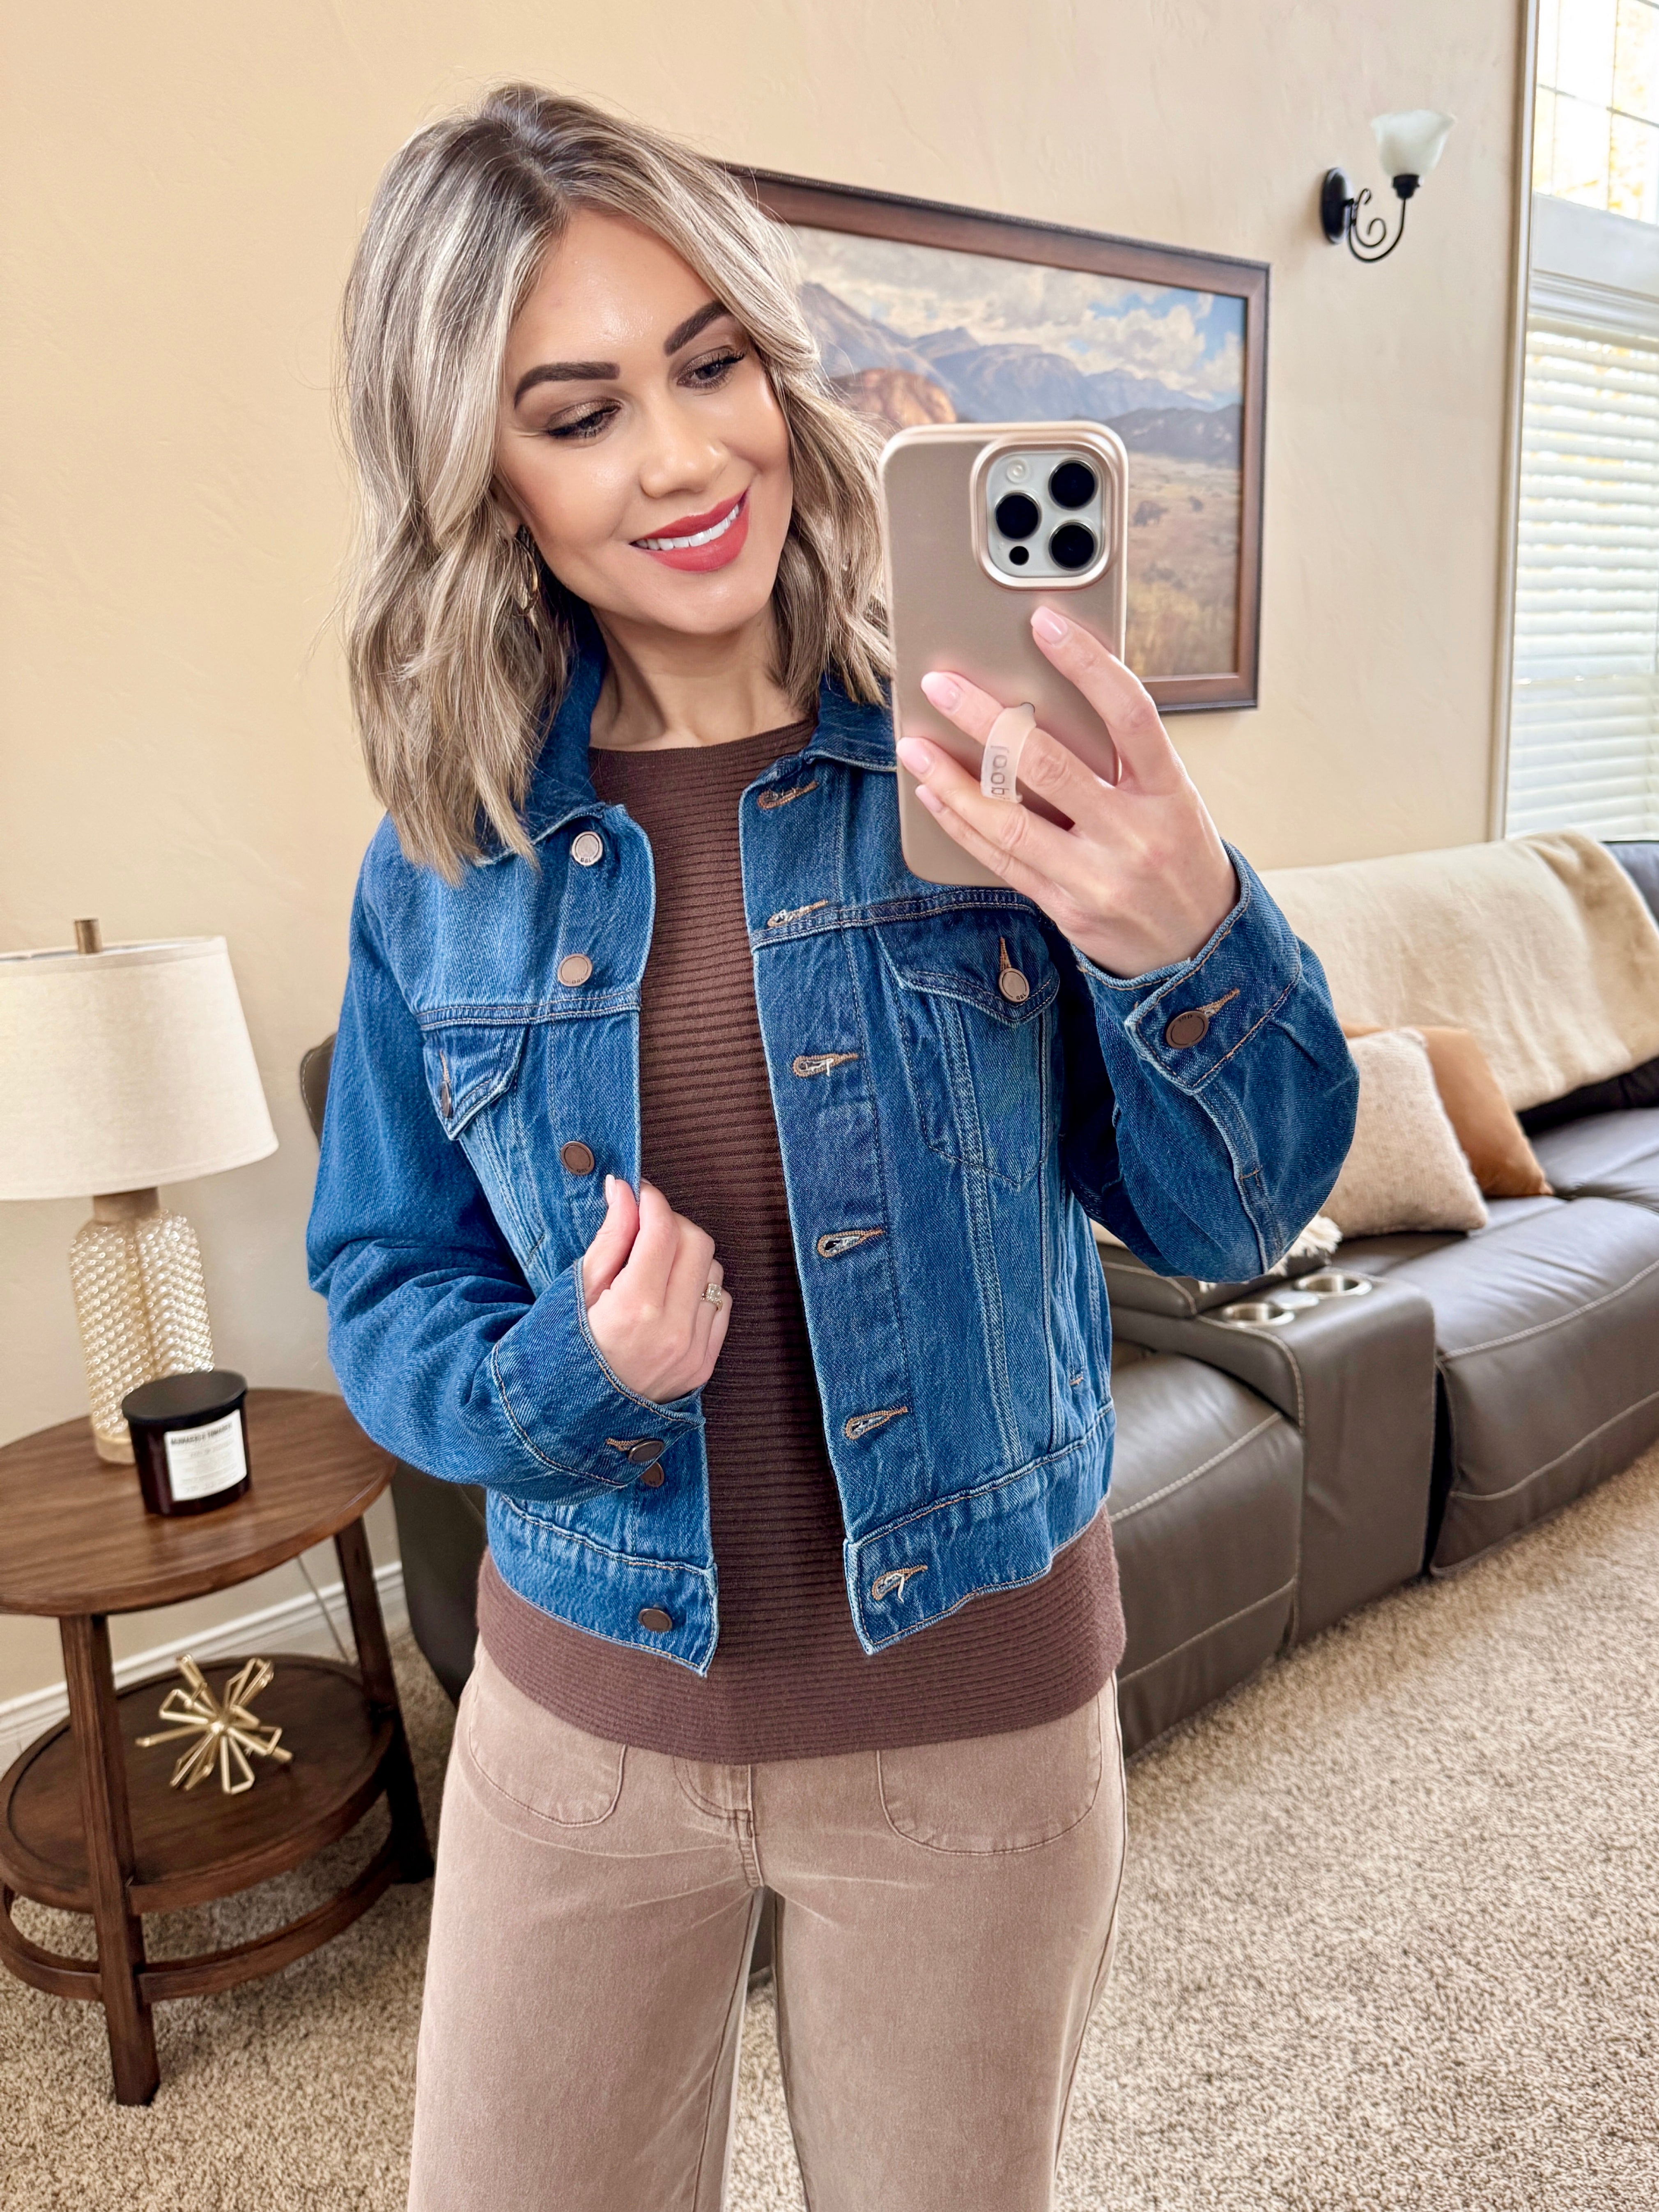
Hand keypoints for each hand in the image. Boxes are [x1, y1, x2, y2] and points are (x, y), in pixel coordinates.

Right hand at [580, 1176, 729, 1402]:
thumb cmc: (565, 1350)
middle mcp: (672, 1329)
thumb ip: (610, 1237)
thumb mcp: (577, 1290)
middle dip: (673, 1223)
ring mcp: (693, 1349)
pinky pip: (721, 1305)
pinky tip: (670, 1297)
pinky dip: (701, 1290)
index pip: (662, 1231)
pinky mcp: (705, 1364)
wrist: (571, 1418)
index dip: (652, 1201)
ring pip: (714, 1272)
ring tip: (654, 1267)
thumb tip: (625, 1189)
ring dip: (689, 1257)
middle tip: (645, 1227)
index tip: (638, 1194)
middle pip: (697, 1243)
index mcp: (634, 1308)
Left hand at [896, 606, 1238, 978]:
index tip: (1043, 622)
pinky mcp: (1066, 909)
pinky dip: (961, 825)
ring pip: (1009, 820)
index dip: (1087, 663)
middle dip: (985, 719)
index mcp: (1170, 792)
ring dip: (953, 779)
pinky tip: (933, 795)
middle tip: (939, 685)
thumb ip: (1126, 758)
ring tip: (914, 746)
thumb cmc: (1179, 856)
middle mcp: (1135, 834)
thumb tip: (1053, 696)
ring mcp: (1098, 877)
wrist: (1200, 948)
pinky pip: (1001, 861)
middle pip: (1049, 764)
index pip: (1130, 713)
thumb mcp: (1174, 800)